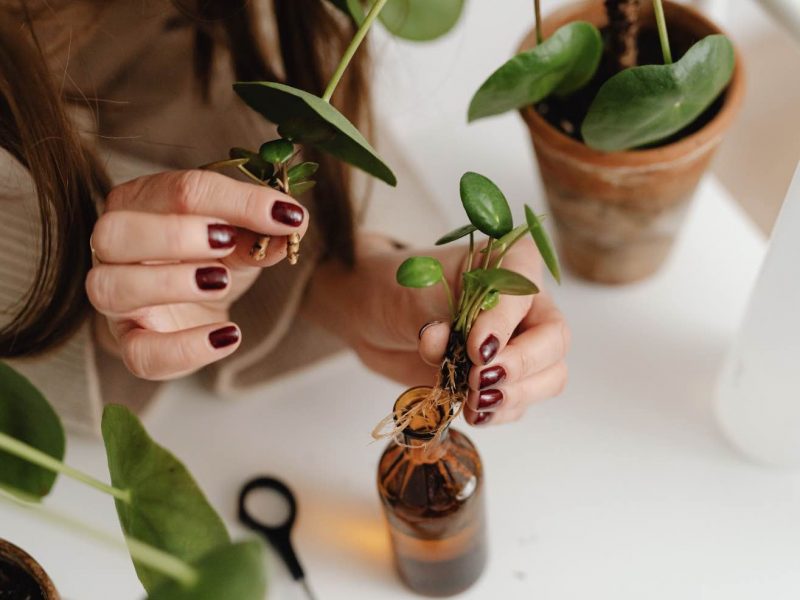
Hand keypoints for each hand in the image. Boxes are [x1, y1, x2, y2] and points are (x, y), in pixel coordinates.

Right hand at [87, 170, 307, 379]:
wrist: (197, 308)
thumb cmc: (212, 258)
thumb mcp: (241, 239)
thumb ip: (261, 230)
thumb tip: (291, 221)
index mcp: (141, 202)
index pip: (178, 190)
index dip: (236, 201)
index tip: (286, 215)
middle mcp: (114, 246)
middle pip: (116, 232)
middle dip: (175, 235)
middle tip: (227, 241)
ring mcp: (114, 296)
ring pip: (110, 288)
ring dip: (170, 284)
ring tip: (222, 282)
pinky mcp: (130, 340)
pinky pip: (139, 353)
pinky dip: (185, 348)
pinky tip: (227, 336)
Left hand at [305, 234, 569, 426]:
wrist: (374, 313)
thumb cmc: (399, 288)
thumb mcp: (411, 292)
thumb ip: (431, 317)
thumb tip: (441, 344)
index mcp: (511, 264)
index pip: (525, 294)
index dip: (504, 324)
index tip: (475, 348)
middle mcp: (526, 303)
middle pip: (554, 340)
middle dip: (520, 366)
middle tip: (478, 379)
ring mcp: (520, 343)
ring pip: (549, 377)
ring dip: (515, 395)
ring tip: (474, 400)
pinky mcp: (503, 378)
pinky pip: (521, 402)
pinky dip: (500, 412)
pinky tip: (474, 412)